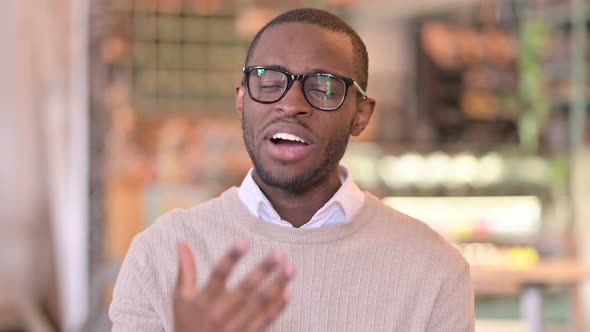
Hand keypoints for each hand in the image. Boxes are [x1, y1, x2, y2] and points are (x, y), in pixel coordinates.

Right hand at [173, 241, 294, 331]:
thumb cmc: (186, 323)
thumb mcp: (181, 299)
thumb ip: (185, 271)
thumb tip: (181, 242)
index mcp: (203, 301)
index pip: (218, 275)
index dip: (231, 258)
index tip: (245, 241)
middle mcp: (219, 314)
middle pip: (244, 289)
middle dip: (263, 270)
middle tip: (279, 253)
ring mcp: (234, 328)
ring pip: (259, 304)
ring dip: (276, 286)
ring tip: (291, 268)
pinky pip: (264, 322)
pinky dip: (277, 308)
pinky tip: (288, 292)